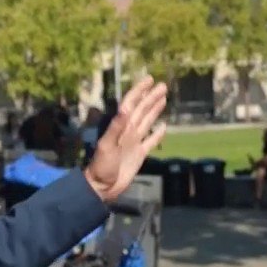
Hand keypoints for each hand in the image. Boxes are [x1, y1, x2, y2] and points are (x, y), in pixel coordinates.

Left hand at [86, 76, 167, 201]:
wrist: (103, 187)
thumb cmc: (102, 167)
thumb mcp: (107, 145)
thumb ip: (116, 127)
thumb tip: (126, 108)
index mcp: (120, 127)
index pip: (131, 104)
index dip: (139, 91)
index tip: (149, 80)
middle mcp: (128, 132)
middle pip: (142, 110)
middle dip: (151, 97)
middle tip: (162, 85)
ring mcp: (134, 142)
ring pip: (147, 121)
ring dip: (155, 110)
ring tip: (163, 98)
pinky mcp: (140, 154)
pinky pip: (151, 141)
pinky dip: (158, 134)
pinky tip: (164, 127)